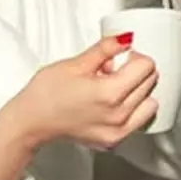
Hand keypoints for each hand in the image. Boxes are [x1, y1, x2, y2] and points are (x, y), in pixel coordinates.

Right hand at [0, 34, 158, 151]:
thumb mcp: (73, 64)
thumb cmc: (44, 94)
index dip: (132, 56)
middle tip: (109, 72)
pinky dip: (132, 110)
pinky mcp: (114, 140)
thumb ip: (104, 49)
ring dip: (137, 92)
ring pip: (150, 103)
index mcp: (110, 93)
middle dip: (134, 73)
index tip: (118, 58)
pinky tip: (110, 105)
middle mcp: (119, 115)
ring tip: (112, 90)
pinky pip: (138, 121)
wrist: (30, 121)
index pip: (146, 66)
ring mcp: (118, 130)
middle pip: (150, 83)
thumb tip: (125, 39)